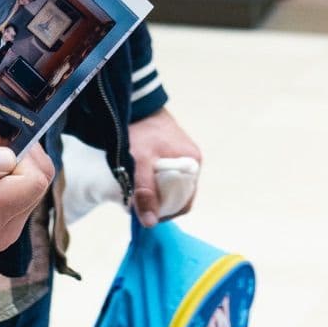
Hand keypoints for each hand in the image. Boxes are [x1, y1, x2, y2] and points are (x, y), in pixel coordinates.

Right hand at [0, 140, 54, 249]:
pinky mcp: (5, 227)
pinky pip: (25, 194)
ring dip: (16, 167)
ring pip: (35, 187)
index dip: (22, 153)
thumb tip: (8, 159)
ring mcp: (4, 232)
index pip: (34, 180)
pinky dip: (11, 177)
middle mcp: (0, 232)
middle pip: (39, 184)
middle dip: (20, 158)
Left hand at [127, 107, 203, 227]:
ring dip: (153, 192)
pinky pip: (164, 175)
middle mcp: (191, 162)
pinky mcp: (171, 153)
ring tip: (135, 190)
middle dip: (157, 203)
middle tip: (136, 203)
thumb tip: (150, 222)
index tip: (146, 215)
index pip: (185, 202)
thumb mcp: (140, 162)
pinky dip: (152, 181)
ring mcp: (181, 157)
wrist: (137, 103)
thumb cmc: (141, 131)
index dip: (166, 213)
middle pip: (176, 195)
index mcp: (193, 164)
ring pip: (169, 186)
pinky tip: (138, 178)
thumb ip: (145, 191)